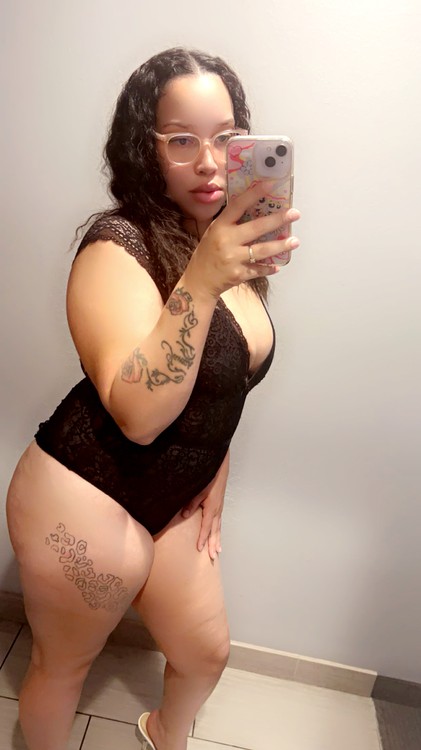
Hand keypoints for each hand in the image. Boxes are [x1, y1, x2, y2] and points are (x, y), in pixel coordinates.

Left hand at [181, 450, 229, 559]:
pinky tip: (217, 533)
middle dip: (214, 543)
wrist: (219, 466)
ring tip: (218, 550)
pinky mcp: (219, 504)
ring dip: (218, 539)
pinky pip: (219, 521)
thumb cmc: (208, 476)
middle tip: (213, 556)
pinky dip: (218, 529)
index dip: (202, 538)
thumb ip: (191, 503)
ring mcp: (219, 507)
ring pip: (218, 527)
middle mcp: (217, 510)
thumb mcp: (198, 489)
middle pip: (215, 530)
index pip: (206, 527)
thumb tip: (184, 515)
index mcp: (212, 508)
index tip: (199, 549)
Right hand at [186, 181, 300, 298]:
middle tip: (295, 214)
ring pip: (263, 250)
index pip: (238, 205)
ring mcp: (234, 259)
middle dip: (278, 220)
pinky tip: (277, 265)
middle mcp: (227, 241)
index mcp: (220, 227)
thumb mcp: (213, 233)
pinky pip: (259, 269)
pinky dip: (269, 268)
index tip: (271, 184)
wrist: (199, 281)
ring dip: (281, 246)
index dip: (254, 194)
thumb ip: (230, 222)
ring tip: (295, 241)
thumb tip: (254, 208)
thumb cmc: (207, 254)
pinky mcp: (239, 274)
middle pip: (257, 228)